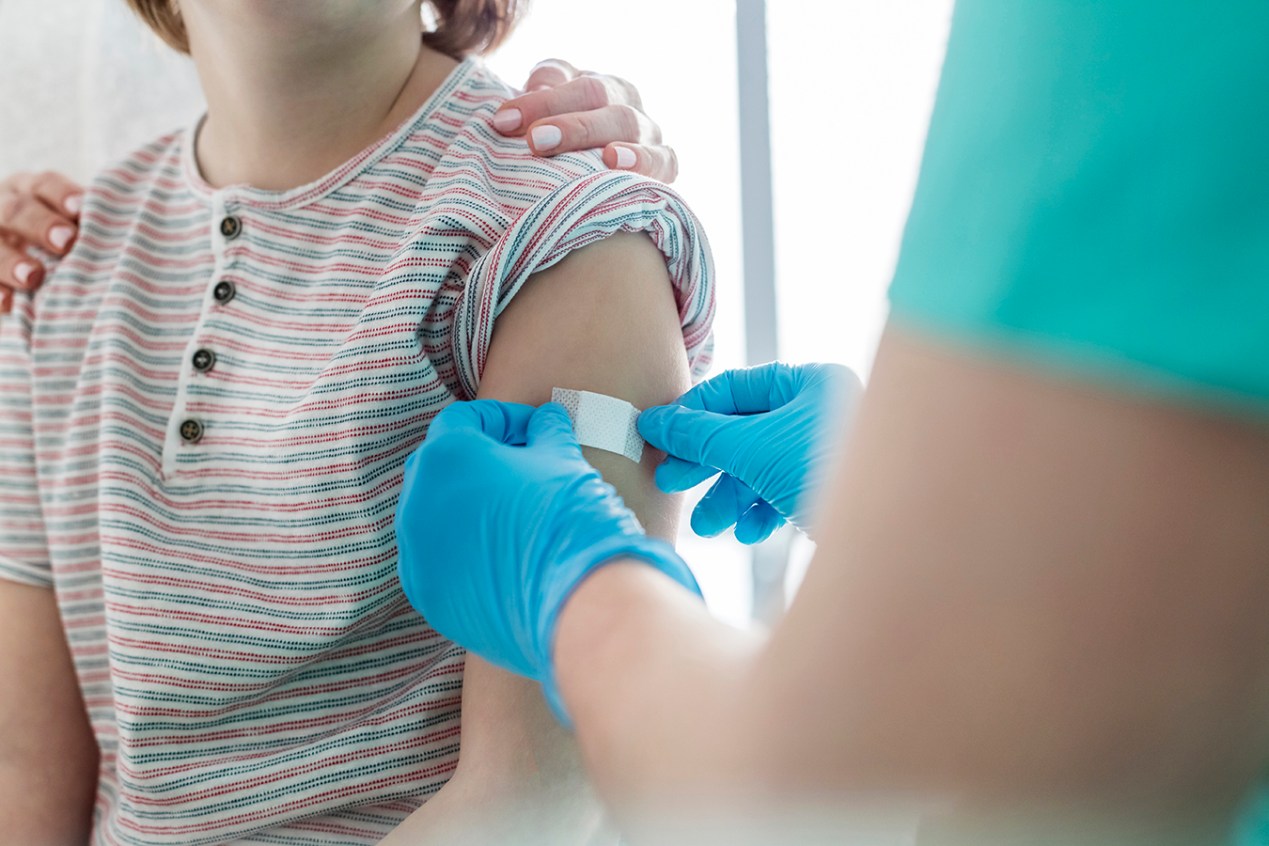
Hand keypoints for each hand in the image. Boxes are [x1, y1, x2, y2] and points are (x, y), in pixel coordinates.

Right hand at [0, 171, 83, 313]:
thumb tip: (128, 233)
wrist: (24, 267)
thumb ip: (91, 228)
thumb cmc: (66, 242)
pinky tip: (7, 302)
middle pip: (16, 210)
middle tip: (66, 242)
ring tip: (33, 277)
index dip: (61, 195)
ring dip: (10, 260)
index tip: (80, 210)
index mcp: (31, 191)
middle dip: (40, 225)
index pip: (44, 185)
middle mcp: (4, 208)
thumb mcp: (73, 228)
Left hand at [395, 400, 698, 716]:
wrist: (578, 604)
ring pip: (434, 516)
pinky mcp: (428, 595)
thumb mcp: (562, 458)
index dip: (502, 419)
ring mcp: (416, 554)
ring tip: (513, 513)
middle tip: (522, 465)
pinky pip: (438, 560)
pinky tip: (503, 555)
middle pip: (440, 466)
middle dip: (477, 460)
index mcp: (445, 457)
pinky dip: (462, 550)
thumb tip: (546, 421)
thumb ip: (546, 432)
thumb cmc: (569, 519)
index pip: (463, 420)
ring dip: (466, 507)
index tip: (534, 430)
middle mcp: (416, 502)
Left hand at [493, 59, 678, 182]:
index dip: (538, 101)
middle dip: (565, 120)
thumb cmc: (562, 143)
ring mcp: (647, 131)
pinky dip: (643, 161)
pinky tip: (618, 163)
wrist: (602, 183)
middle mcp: (624, 100)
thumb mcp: (547, 112)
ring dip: (603, 138)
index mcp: (595, 84)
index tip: (504, 121)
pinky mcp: (664, 164)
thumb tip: (525, 101)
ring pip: (628, 125)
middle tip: (535, 140)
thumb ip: (539, 96)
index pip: (566, 81)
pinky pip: (662, 160)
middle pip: (598, 97)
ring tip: (585, 150)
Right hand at [637, 363, 861, 543]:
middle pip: (743, 432)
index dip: (690, 414)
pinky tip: (748, 533)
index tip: (655, 438)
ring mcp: (825, 454)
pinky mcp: (829, 491)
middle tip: (670, 483)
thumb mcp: (752, 448)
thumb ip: (701, 435)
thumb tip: (655, 422)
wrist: (891, 532)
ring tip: (707, 525)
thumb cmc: (826, 470)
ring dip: (728, 498)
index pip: (733, 388)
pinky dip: (759, 513)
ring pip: (760, 469)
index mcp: (810, 383)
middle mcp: (820, 412)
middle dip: (706, 464)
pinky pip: (783, 494)